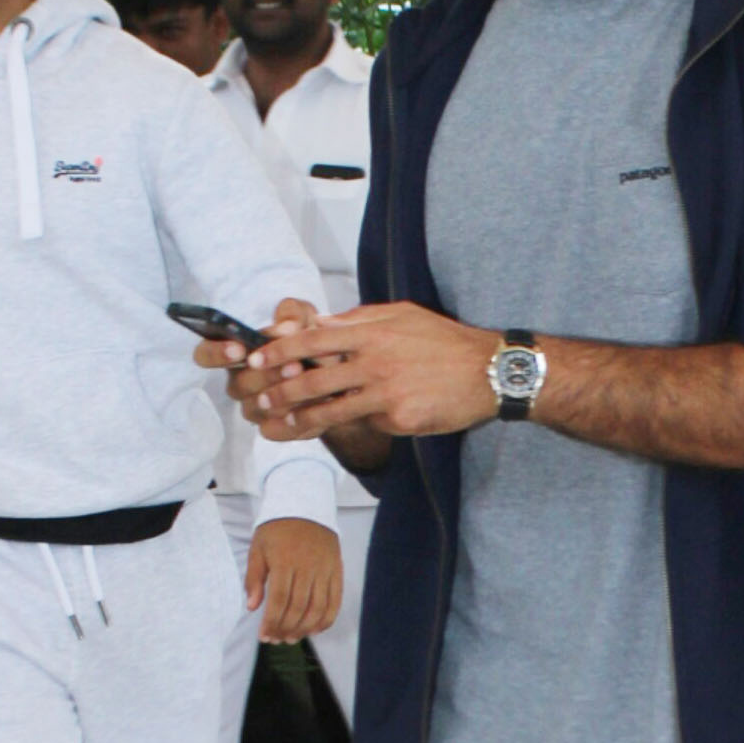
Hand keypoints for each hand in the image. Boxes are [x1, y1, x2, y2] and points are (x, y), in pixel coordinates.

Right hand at [196, 297, 320, 427]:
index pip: (205, 355)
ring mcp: (253, 408)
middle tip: (292, 364)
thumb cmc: (308, 338)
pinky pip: (276, 428)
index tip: (239, 349)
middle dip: (265, 374)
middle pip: (238, 385)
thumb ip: (292, 316)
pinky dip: (295, 414)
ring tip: (306, 377)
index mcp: (233, 353)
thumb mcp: (304, 318)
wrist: (336, 371)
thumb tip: (285, 328)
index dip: (217, 354)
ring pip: (256, 407)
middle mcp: (238, 383)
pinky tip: (314, 400)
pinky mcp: (273, 428)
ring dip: (281, 394)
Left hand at [244, 302, 496, 441]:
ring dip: (302, 419)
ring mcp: (385, 392)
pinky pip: (367, 423)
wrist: (487, 372)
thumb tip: (323, 323)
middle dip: (282, 391)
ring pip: (332, 409)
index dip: (281, 350)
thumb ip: (360, 319)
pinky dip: (355, 424)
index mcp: (371, 332)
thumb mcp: (402, 316)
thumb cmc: (443, 341)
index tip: (256, 358)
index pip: (314, 339)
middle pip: (314, 379)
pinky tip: (343, 426)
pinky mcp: (398, 418)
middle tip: (261, 400)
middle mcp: (374, 362)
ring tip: (282, 425)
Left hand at [247, 517, 341, 641]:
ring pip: (318, 608)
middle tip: (277, 639)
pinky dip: (326, 619)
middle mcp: (307, 567)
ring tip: (292, 637)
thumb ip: (254, 578)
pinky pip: (335, 601)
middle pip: (298, 608)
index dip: (271, 622)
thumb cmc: (276, 528)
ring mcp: (325, 569)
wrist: (305, 505)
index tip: (264, 636)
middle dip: (286, 629)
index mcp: (284, 561)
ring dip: (305, 628)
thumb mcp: (258, 548)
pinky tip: (314, 629)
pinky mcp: (337, 571)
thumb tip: (252, 607)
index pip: (278, 600)